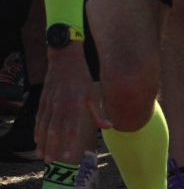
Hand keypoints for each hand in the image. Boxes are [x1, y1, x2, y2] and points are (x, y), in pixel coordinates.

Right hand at [35, 45, 109, 161]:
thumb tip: (110, 127)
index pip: (71, 127)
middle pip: (54, 130)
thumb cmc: (82, 78)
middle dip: (52, 146)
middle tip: (50, 161)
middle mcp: (60, 104)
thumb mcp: (92, 93)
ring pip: (44, 126)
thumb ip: (98, 113)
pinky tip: (37, 139)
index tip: (67, 155)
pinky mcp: (43, 100)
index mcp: (75, 103)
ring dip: (42, 142)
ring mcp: (49, 103)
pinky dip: (37, 130)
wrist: (64, 59)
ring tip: (42, 155)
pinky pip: (39, 118)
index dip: (68, 142)